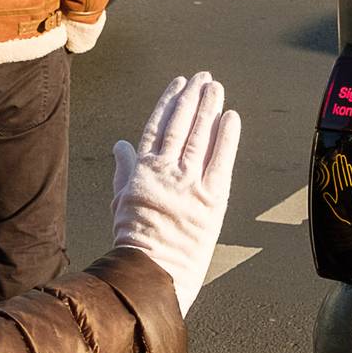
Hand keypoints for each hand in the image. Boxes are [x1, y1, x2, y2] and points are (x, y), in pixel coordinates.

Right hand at [111, 73, 239, 316]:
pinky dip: (226, 136)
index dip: (168, 102)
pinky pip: (221, 160)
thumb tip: (120, 144)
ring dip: (209, 108)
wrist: (152, 274)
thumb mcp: (120, 202)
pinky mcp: (211, 199)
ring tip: (216, 87)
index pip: (156, 126)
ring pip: (199, 135)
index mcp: (141, 171)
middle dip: (192, 97)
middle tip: (203, 77)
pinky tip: (231, 117)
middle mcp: (165, 171)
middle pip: (180, 124)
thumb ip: (123, 170)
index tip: (178, 84)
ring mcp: (189, 183)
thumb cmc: (135, 243)